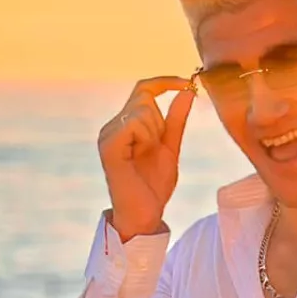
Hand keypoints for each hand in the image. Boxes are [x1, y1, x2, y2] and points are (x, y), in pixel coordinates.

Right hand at [97, 75, 195, 240]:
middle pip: (145, 98)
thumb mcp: (171, 147)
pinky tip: (140, 156)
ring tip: (147, 157)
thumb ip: (176, 120)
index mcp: (125, 125)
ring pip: (142, 109)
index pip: (143, 89)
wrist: (144, 215)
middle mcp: (112, 126)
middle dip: (160, 122)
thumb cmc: (154, 186)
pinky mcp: (109, 145)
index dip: (165, 82)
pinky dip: (146, 138)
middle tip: (156, 149)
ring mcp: (108, 134)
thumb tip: (187, 91)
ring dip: (155, 133)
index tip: (189, 83)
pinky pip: (135, 123)